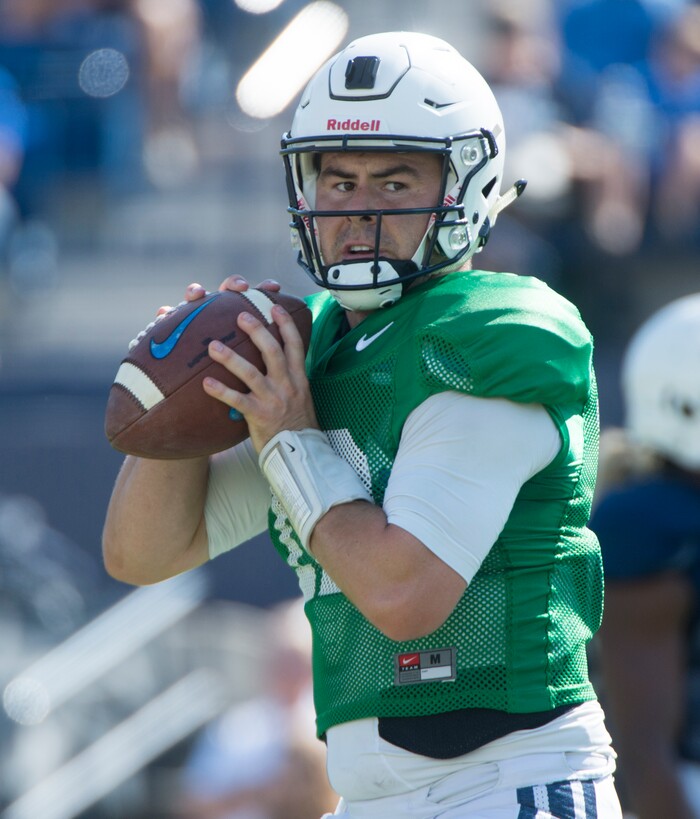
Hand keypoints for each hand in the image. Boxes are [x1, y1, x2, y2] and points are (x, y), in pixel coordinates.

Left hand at [201, 296, 317, 452]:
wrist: (301, 453)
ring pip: (251, 372)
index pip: (295, 345)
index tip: (275, 308)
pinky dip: (221, 391)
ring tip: (213, 346)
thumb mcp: (302, 397)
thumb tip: (277, 363)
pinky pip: (237, 400)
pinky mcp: (259, 415)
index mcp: (298, 378)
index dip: (286, 325)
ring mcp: (273, 399)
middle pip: (272, 350)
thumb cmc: (298, 425)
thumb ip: (290, 379)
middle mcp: (287, 385)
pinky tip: (206, 383)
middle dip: (257, 331)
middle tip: (241, 316)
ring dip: (231, 358)